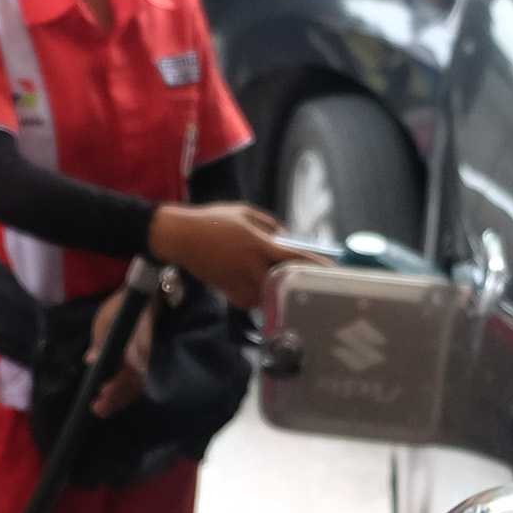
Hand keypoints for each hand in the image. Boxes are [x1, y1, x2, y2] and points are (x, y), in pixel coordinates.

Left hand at [86, 291, 155, 416]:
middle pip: (132, 385)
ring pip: (135, 387)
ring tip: (103, 411)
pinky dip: (126, 395)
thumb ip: (100, 340)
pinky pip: (137, 384)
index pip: (128, 372)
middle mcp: (142, 359)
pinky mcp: (142, 364)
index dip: (116, 385)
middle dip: (115, 399)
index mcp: (133, 347)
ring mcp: (144, 362)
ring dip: (120, 400)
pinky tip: (114, 401)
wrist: (144, 301)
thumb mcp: (105, 319)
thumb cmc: (120, 308)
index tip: (102, 393)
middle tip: (97, 410)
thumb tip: (90, 359)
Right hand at [150, 200, 320, 309]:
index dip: (314, 263)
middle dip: (293, 283)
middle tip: (305, 282)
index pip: (293, 256)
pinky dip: (253, 297)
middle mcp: (251, 265)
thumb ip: (269, 225)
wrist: (180, 237)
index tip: (331, 270)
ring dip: (273, 292)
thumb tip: (285, 236)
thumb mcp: (244, 213)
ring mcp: (238, 280)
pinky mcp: (227, 290)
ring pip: (265, 296)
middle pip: (282, 283)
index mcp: (258, 244)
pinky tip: (252, 287)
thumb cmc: (212, 220)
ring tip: (277, 285)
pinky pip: (247, 300)